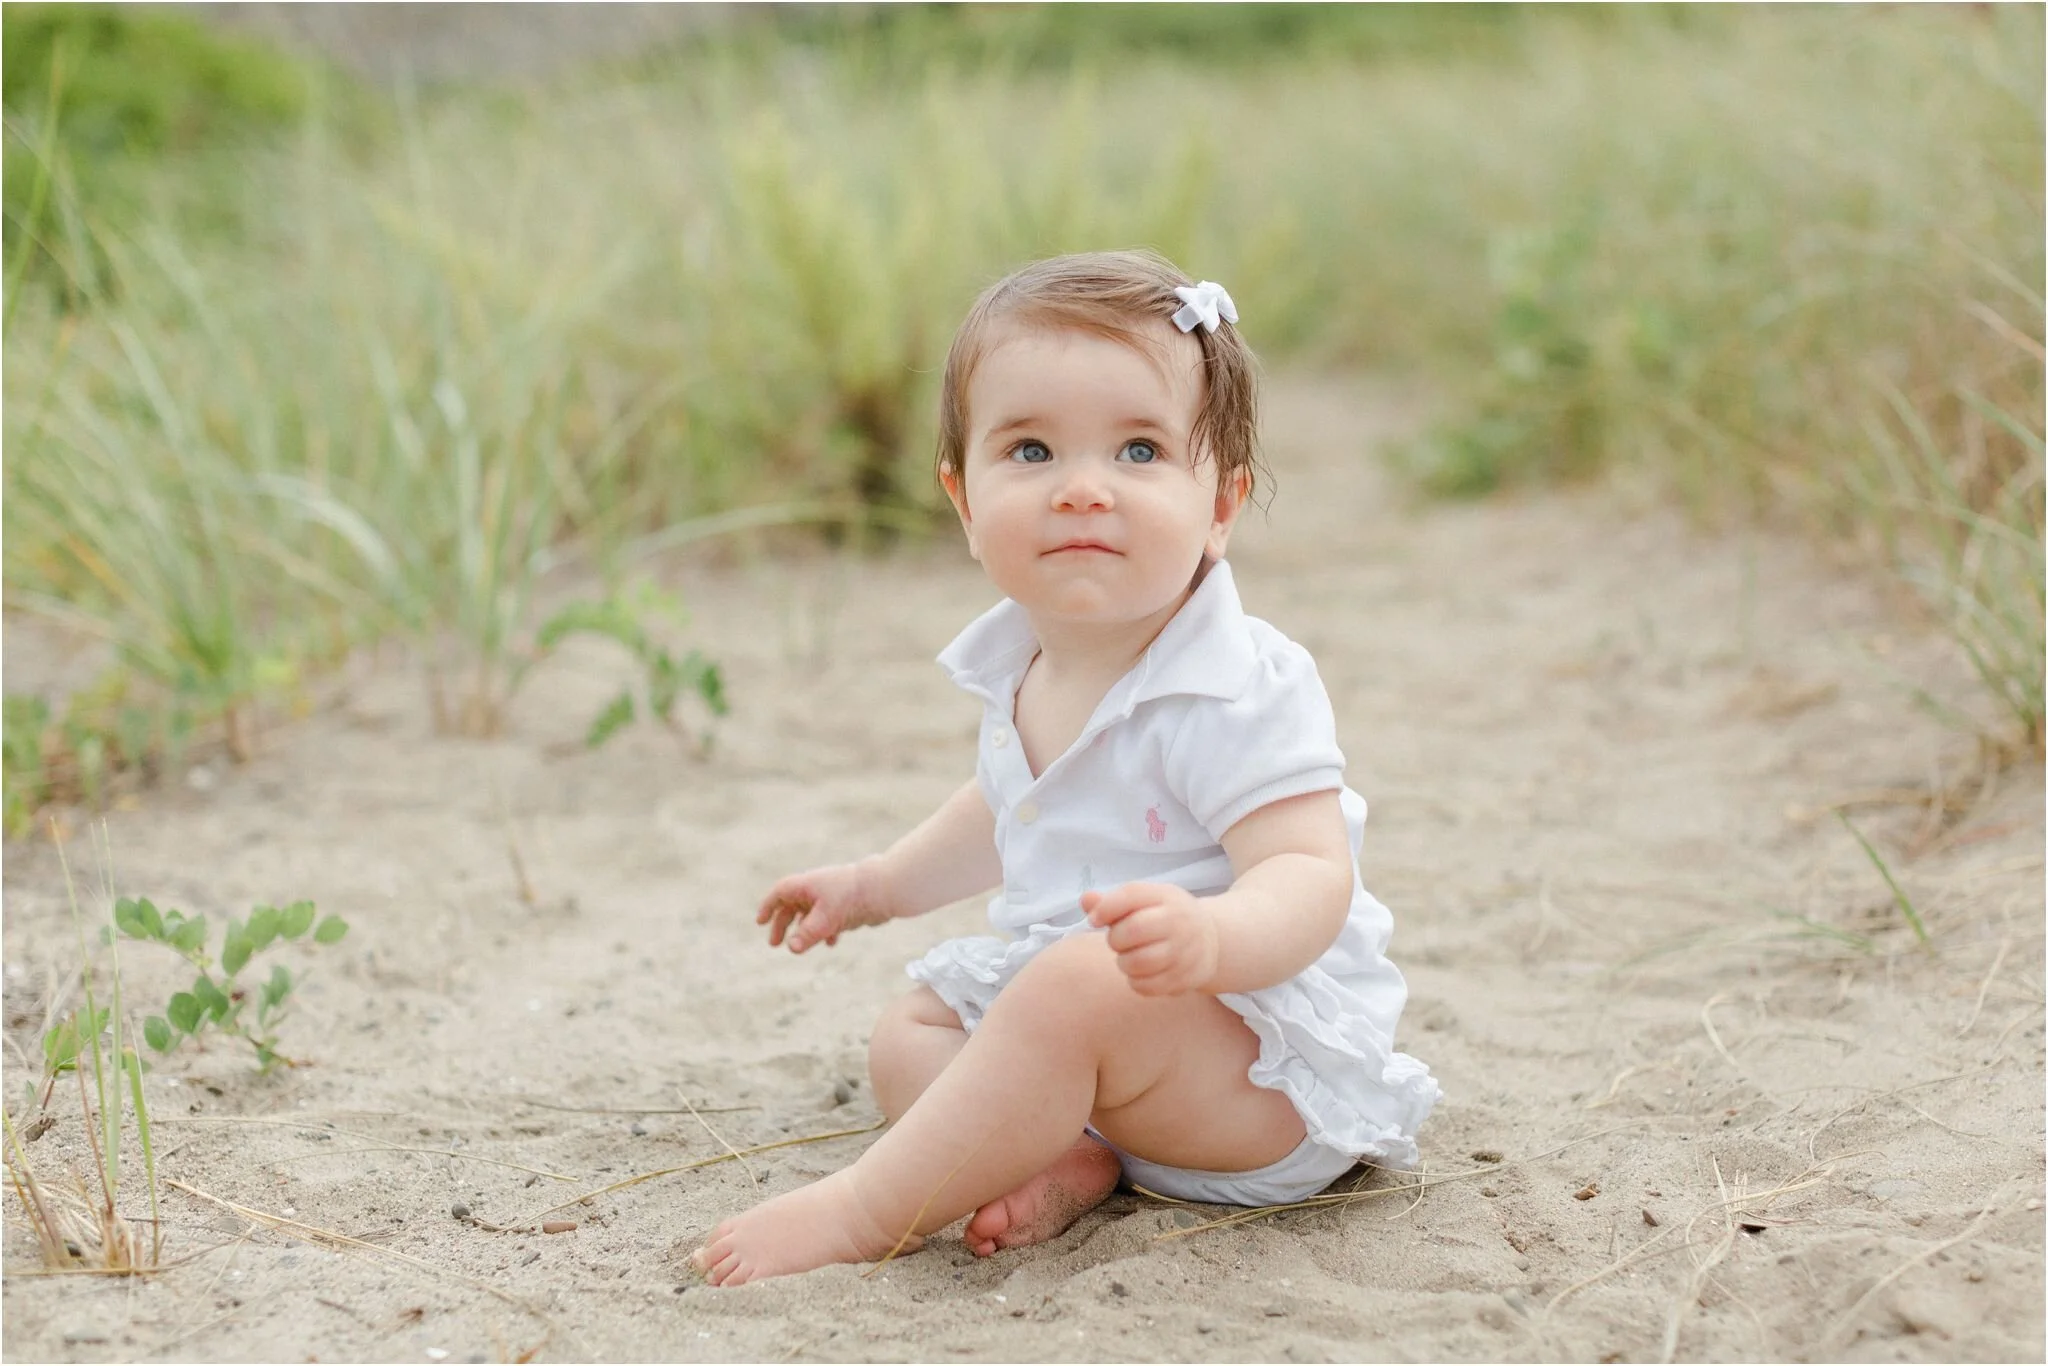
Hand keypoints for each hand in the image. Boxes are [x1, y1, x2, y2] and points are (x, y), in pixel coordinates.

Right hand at [757, 859, 890, 953]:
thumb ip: (808, 934)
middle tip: (774, 943)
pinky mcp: (846, 906)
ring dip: (802, 929)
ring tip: (797, 946)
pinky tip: (831, 944)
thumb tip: (792, 949)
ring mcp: (831, 897)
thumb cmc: (852, 898)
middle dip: (782, 924)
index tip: (760, 922)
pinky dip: (825, 931)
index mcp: (807, 884)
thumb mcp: (826, 918)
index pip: (780, 893)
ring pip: (810, 914)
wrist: (885, 889)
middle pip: (792, 905)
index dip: (768, 907)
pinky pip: (829, 919)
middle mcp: (817, 889)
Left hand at [1082, 882, 1220, 996]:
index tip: (1095, 919)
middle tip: (1119, 941)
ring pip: (1139, 962)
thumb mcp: (1145, 901)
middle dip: (1116, 939)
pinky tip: (1142, 972)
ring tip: (1130, 956)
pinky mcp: (1185, 979)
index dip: (1105, 908)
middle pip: (1133, 930)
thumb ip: (1112, 902)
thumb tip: (1086, 900)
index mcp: (1166, 896)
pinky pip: (1147, 987)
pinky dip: (1136, 982)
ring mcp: (1185, 952)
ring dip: (1124, 962)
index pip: (1131, 895)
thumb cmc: (1165, 917)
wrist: (1212, 940)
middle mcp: (1179, 921)